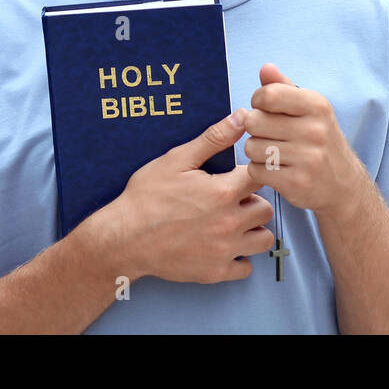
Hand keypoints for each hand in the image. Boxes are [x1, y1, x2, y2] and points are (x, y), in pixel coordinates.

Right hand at [113, 111, 274, 283]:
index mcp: (223, 192)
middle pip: (266, 209)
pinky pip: (247, 268)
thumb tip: (242, 117)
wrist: (123, 238)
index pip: (262, 177)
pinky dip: (240, 257)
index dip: (253, 173)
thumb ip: (214, 139)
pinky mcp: (215, 272)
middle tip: (232, 199)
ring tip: (232, 222)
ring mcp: (224, 250)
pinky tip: (224, 245)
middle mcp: (230, 223)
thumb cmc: (146, 197)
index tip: (241, 175)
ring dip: (253, 229)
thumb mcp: (177, 160)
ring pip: (263, 239)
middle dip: (253, 201)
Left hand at [242, 63, 368, 215]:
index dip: (258, 102)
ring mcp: (307, 158)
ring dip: (256, 152)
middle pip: (253, 121)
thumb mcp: (309, 109)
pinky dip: (260, 171)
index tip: (266, 110)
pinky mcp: (297, 183)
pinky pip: (256, 171)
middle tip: (269, 135)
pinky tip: (276, 170)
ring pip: (251, 148)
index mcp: (317, 105)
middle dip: (255, 129)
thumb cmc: (319, 140)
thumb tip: (266, 67)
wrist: (344, 185)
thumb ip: (283, 87)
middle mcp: (315, 130)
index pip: (268, 95)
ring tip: (274, 153)